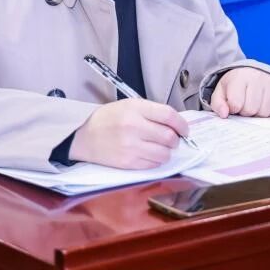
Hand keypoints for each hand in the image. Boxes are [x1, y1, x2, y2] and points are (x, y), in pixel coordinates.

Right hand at [69, 99, 190, 169]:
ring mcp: (131, 147)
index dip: (182, 124)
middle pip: (169, 136)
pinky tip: (149, 154)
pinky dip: (156, 160)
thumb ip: (152, 112)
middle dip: (176, 139)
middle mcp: (134, 127)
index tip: (184, 129)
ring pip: (165, 154)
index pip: (168, 115)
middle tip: (172, 139)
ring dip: (167, 152)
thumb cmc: (108, 119)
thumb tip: (176, 124)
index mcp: (135, 109)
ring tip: (160, 147)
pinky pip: (154, 164)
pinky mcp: (128, 163)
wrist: (84, 137)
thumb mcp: (129, 105)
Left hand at [209, 68, 269, 118]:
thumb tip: (224, 114)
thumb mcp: (221, 91)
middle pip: (251, 110)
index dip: (233, 109)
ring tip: (254, 104)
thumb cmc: (235, 85)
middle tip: (244, 104)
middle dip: (245, 112)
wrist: (252, 72)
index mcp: (239, 77)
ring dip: (258, 113)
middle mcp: (257, 77)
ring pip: (264, 112)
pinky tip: (264, 103)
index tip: (233, 104)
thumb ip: (218, 104)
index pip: (236, 104)